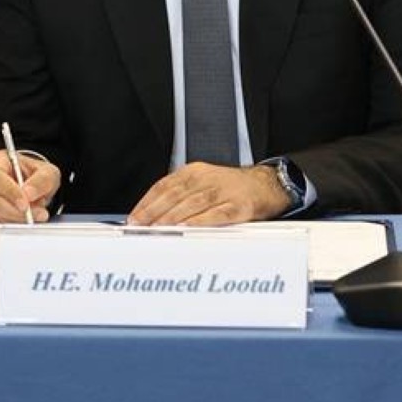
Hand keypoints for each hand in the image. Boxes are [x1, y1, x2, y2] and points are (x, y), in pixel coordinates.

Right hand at [0, 149, 59, 224]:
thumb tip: (29, 194)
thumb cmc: (35, 175)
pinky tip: (25, 218)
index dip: (9, 191)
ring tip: (36, 214)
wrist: (32, 186)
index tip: (25, 204)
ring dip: (17, 218)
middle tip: (37, 214)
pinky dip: (13, 223)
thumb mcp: (47, 172)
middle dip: (16, 211)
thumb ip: (41, 181)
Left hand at [128, 162, 289, 227]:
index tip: (134, 217)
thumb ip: (181, 196)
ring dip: (172, 218)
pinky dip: (200, 222)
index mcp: (194, 172)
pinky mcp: (240, 205)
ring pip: (192, 204)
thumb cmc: (231, 188)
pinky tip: (187, 229)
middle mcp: (206, 178)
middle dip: (154, 212)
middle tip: (139, 227)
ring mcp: (224, 191)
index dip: (147, 202)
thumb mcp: (203, 183)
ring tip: (157, 230)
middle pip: (174, 195)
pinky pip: (217, 214)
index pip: (164, 186)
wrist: (268, 184)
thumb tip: (153, 217)